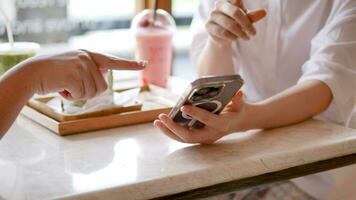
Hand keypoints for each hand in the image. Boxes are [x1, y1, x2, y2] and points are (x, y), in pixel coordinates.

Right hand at [25, 50, 145, 99]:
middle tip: (71, 85)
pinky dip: (71, 96)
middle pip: (102, 86)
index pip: (114, 61)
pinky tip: (60, 87)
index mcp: (89, 55)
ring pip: (93, 92)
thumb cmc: (53, 73)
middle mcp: (88, 58)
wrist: (32, 73)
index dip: (130, 64)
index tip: (144, 64)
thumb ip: (90, 68)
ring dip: (79, 94)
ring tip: (65, 84)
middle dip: (88, 91)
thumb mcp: (74, 65)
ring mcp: (82, 66)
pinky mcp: (75, 75)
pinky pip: (81, 95)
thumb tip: (105, 73)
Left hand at [154, 91, 250, 143]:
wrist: (238, 122)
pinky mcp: (198, 138)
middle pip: (189, 135)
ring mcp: (204, 138)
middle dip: (173, 127)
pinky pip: (183, 137)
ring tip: (157, 122)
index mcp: (221, 125)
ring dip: (169, 131)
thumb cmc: (237, 110)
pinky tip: (162, 124)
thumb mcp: (240, 105)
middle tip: (161, 117)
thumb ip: (238, 100)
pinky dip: (171, 132)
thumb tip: (238, 94)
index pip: (207, 120)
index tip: (183, 107)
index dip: (195, 114)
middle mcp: (211, 135)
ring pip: (183, 139)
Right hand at [206, 0, 266, 44]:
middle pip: (235, 12)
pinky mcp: (208, 25)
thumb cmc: (236, 23)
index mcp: (229, 0)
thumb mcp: (246, 20)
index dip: (240, 2)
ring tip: (246, 38)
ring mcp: (212, 15)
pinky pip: (222, 32)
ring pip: (229, 25)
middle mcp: (219, 5)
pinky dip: (231, 37)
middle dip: (246, 24)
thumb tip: (264, 12)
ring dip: (240, 33)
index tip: (243, 0)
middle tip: (254, 33)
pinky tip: (235, 39)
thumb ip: (253, 16)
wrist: (222, 36)